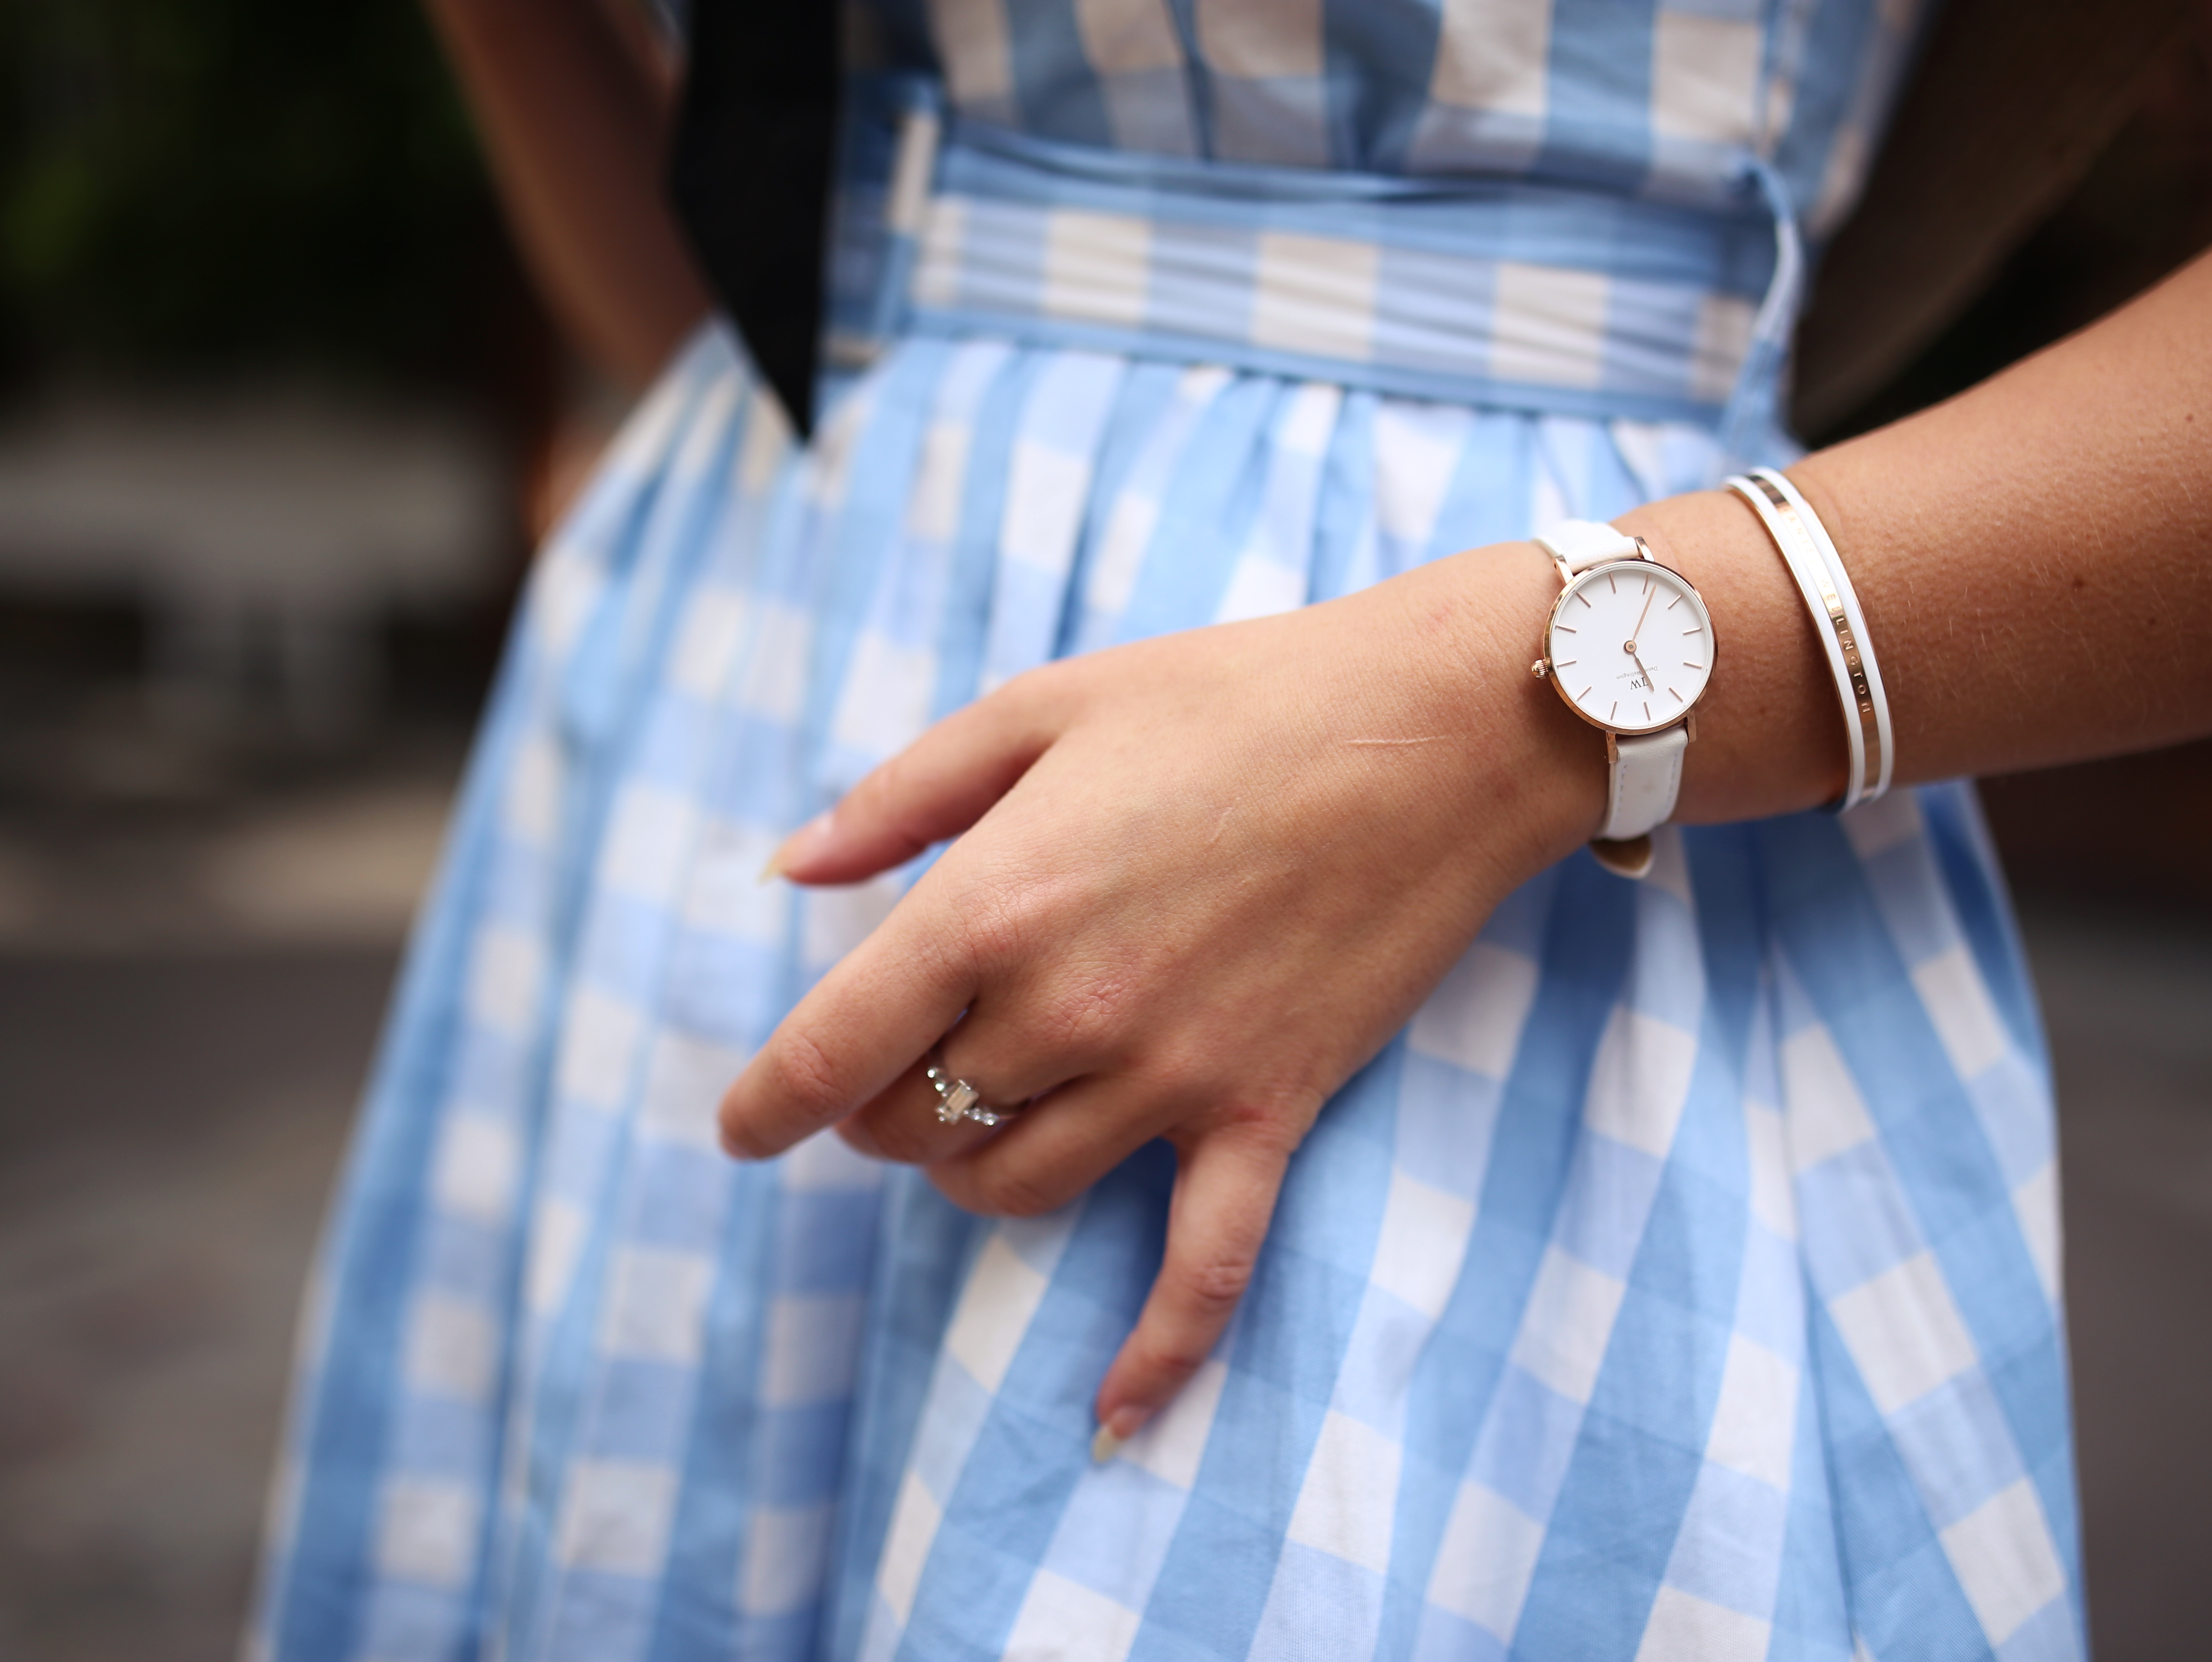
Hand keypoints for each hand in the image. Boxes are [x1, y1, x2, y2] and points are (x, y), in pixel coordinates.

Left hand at [717, 541, 1607, 1446]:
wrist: (1437, 729)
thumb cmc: (1233, 696)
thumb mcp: (1042, 706)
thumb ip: (899, 796)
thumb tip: (787, 870)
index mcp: (992, 904)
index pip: (826, 1052)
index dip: (762, 1106)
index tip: (739, 1129)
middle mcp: (1067, 1010)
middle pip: (912, 1125)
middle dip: (876, 1111)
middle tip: (893, 1069)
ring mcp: (1172, 1076)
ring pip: (1013, 1188)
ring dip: (968, 1170)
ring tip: (975, 1119)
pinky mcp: (1266, 1112)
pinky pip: (1202, 1270)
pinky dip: (1155, 1355)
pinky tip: (1110, 1423)